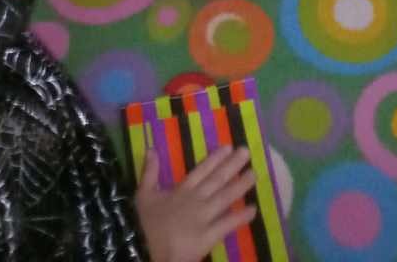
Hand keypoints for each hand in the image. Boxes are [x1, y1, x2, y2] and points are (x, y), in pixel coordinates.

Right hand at [137, 145, 255, 261]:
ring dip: (240, 186)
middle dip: (232, 165)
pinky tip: (253, 210)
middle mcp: (195, 200)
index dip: (215, 159)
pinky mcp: (207, 236)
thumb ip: (150, 172)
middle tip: (247, 152)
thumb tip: (151, 148)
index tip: (228, 147)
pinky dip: (240, 217)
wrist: (143, 249)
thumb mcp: (143, 195)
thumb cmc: (143, 224)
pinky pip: (227, 225)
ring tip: (254, 174)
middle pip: (217, 180)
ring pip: (225, 198)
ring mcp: (203, 217)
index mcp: (181, 190)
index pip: (201, 170)